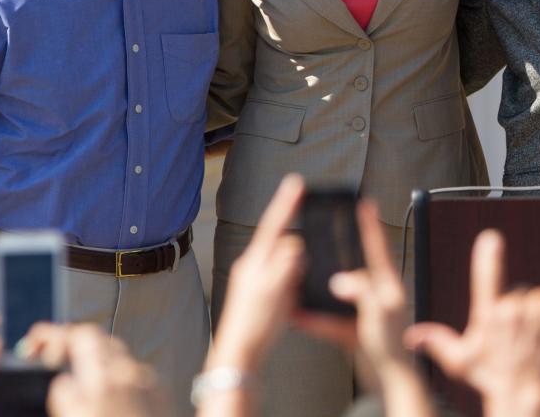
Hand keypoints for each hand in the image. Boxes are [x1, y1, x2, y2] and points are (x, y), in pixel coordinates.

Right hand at [19, 323, 165, 416]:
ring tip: (74, 376)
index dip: (56, 334)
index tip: (37, 341)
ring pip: (119, 359)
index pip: (81, 336)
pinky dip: (116, 377)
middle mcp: (132, 374)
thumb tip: (64, 380)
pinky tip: (105, 396)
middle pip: (101, 342)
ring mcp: (151, 383)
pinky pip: (135, 376)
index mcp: (107, 379)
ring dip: (95, 360)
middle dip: (75, 344)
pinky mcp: (162, 395)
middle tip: (50, 357)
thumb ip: (67, 397)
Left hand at [209, 174, 307, 371]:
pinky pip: (284, 280)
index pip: (273, 224)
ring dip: (296, 269)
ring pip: (284, 263)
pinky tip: (296, 298)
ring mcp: (256, 282)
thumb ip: (286, 262)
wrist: (238, 356)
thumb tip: (296, 244)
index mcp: (255, 261)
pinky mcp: (261, 296)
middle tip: (301, 257)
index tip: (297, 182)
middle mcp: (253, 267)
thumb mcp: (274, 289)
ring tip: (298, 286)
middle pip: (281, 243)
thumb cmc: (254, 324)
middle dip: (297, 246)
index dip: (287, 203)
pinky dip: (294, 284)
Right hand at [296, 200, 435, 416]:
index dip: (370, 226)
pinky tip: (298, 316)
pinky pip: (329, 319)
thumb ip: (362, 292)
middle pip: (355, 268)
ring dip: (319, 291)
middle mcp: (377, 295)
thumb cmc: (393, 347)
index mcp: (387, 286)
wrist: (391, 380)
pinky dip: (314, 318)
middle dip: (339, 254)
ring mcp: (364, 312)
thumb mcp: (379, 313)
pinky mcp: (353, 330)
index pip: (378, 249)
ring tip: (301, 280)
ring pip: (337, 296)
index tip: (365, 204)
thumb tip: (340, 279)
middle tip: (329, 234)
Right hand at [404, 228, 539, 416]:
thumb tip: (412, 336)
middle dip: (519, 309)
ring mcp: (537, 317)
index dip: (489, 258)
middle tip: (515, 337)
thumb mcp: (460, 361)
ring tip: (533, 338)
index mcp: (488, 313)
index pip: (486, 277)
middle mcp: (512, 310)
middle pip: (520, 291)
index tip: (491, 238)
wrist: (519, 399)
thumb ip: (437, 342)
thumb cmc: (489, 380)